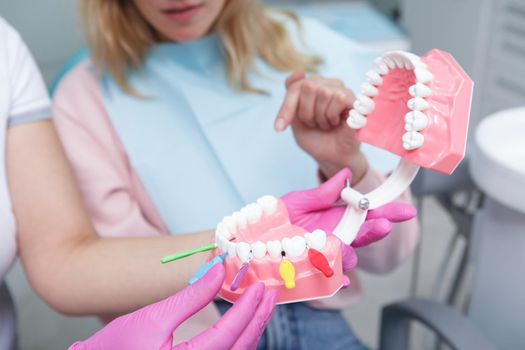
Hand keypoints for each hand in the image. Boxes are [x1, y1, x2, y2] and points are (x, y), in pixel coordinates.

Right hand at [70, 264, 275, 349]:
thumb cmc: (117, 345)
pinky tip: (244, 325)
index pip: (228, 335)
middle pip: (240, 348)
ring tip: (260, 305)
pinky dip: (240, 342)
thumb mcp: (154, 316)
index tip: (259, 287)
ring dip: (252, 330)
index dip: (247, 309)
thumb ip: (191, 295)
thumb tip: (219, 269)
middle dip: (257, 319)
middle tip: (268, 293)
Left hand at [274, 73, 366, 183]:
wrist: (331, 157)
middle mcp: (326, 84)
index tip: (280, 127)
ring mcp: (341, 89)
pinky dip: (332, 115)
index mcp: (310, 87)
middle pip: (308, 86)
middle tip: (314, 124)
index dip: (286, 107)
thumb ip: (292, 97)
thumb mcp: (295, 120)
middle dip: (306, 113)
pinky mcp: (354, 99)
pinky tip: (336, 122)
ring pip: (323, 92)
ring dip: (321, 116)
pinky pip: (338, 98)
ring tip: (327, 124)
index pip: (293, 85)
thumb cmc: (315, 138)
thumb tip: (299, 73)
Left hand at [280, 168, 416, 270]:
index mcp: (337, 217)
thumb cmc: (278, 217)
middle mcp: (337, 236)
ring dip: (351, 250)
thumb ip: (324, 191)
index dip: (386, 211)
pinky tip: (340, 274)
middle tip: (385, 224)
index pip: (367, 214)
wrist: (254, 237)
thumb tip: (347, 173)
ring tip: (340, 245)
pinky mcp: (315, 269)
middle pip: (365, 234)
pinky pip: (330, 276)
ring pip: (350, 256)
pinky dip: (336, 274)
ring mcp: (327, 254)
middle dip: (377, 229)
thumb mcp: (301, 200)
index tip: (406, 208)